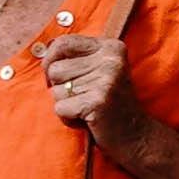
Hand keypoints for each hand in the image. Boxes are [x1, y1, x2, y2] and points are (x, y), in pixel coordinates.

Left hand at [37, 26, 131, 145]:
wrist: (135, 135)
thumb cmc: (110, 103)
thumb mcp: (99, 70)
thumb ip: (76, 57)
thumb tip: (43, 53)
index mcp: (111, 47)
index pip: (63, 43)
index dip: (51, 60)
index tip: (59, 76)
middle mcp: (110, 59)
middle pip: (55, 68)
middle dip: (61, 87)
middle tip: (84, 97)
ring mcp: (106, 80)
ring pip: (56, 90)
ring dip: (66, 104)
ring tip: (87, 107)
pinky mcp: (98, 102)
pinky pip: (60, 108)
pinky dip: (68, 118)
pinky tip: (87, 119)